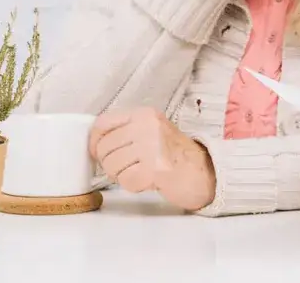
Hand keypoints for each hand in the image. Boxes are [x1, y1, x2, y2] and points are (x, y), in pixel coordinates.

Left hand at [88, 107, 215, 211]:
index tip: (97, 152)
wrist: (205, 172)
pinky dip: (134, 186)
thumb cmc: (174, 155)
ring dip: (122, 176)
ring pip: (112, 166)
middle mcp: (148, 126)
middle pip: (104, 148)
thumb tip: (94, 145)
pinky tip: (149, 181)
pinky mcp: (155, 168)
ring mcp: (152, 146)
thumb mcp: (151, 132)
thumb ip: (126, 132)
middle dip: (110, 163)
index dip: (94, 142)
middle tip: (129, 167)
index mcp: (145, 114)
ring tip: (142, 172)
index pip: (103, 123)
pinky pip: (126, 181)